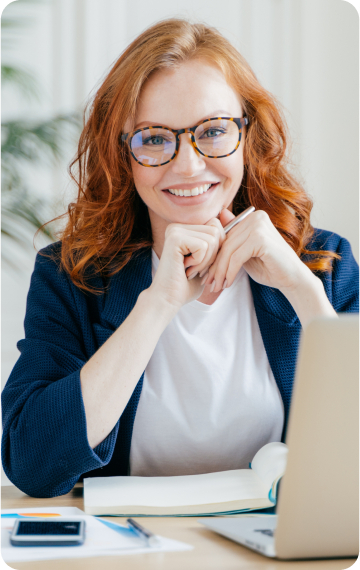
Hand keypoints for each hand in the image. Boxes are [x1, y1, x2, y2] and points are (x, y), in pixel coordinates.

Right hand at [148, 217, 225, 312]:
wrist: (168, 300)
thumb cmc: (187, 285)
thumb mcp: (207, 261)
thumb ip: (217, 242)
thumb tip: (232, 219)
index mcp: (184, 229)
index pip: (216, 225)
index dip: (216, 249)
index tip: (201, 265)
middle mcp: (178, 226)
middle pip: (216, 230)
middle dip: (213, 255)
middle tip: (195, 268)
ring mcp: (175, 231)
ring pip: (212, 239)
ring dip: (206, 261)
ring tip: (190, 270)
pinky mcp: (175, 238)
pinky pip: (204, 246)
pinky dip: (200, 263)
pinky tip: (185, 269)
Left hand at [200, 208, 316, 294]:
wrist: (293, 279)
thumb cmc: (269, 267)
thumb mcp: (245, 254)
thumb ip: (232, 242)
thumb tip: (213, 228)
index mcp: (252, 218)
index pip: (225, 236)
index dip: (214, 255)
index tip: (206, 273)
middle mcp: (256, 217)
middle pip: (225, 243)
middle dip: (215, 265)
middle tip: (208, 282)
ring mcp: (259, 226)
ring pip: (228, 251)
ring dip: (220, 272)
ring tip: (216, 286)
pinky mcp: (260, 239)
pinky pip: (236, 257)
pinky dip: (230, 272)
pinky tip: (228, 283)